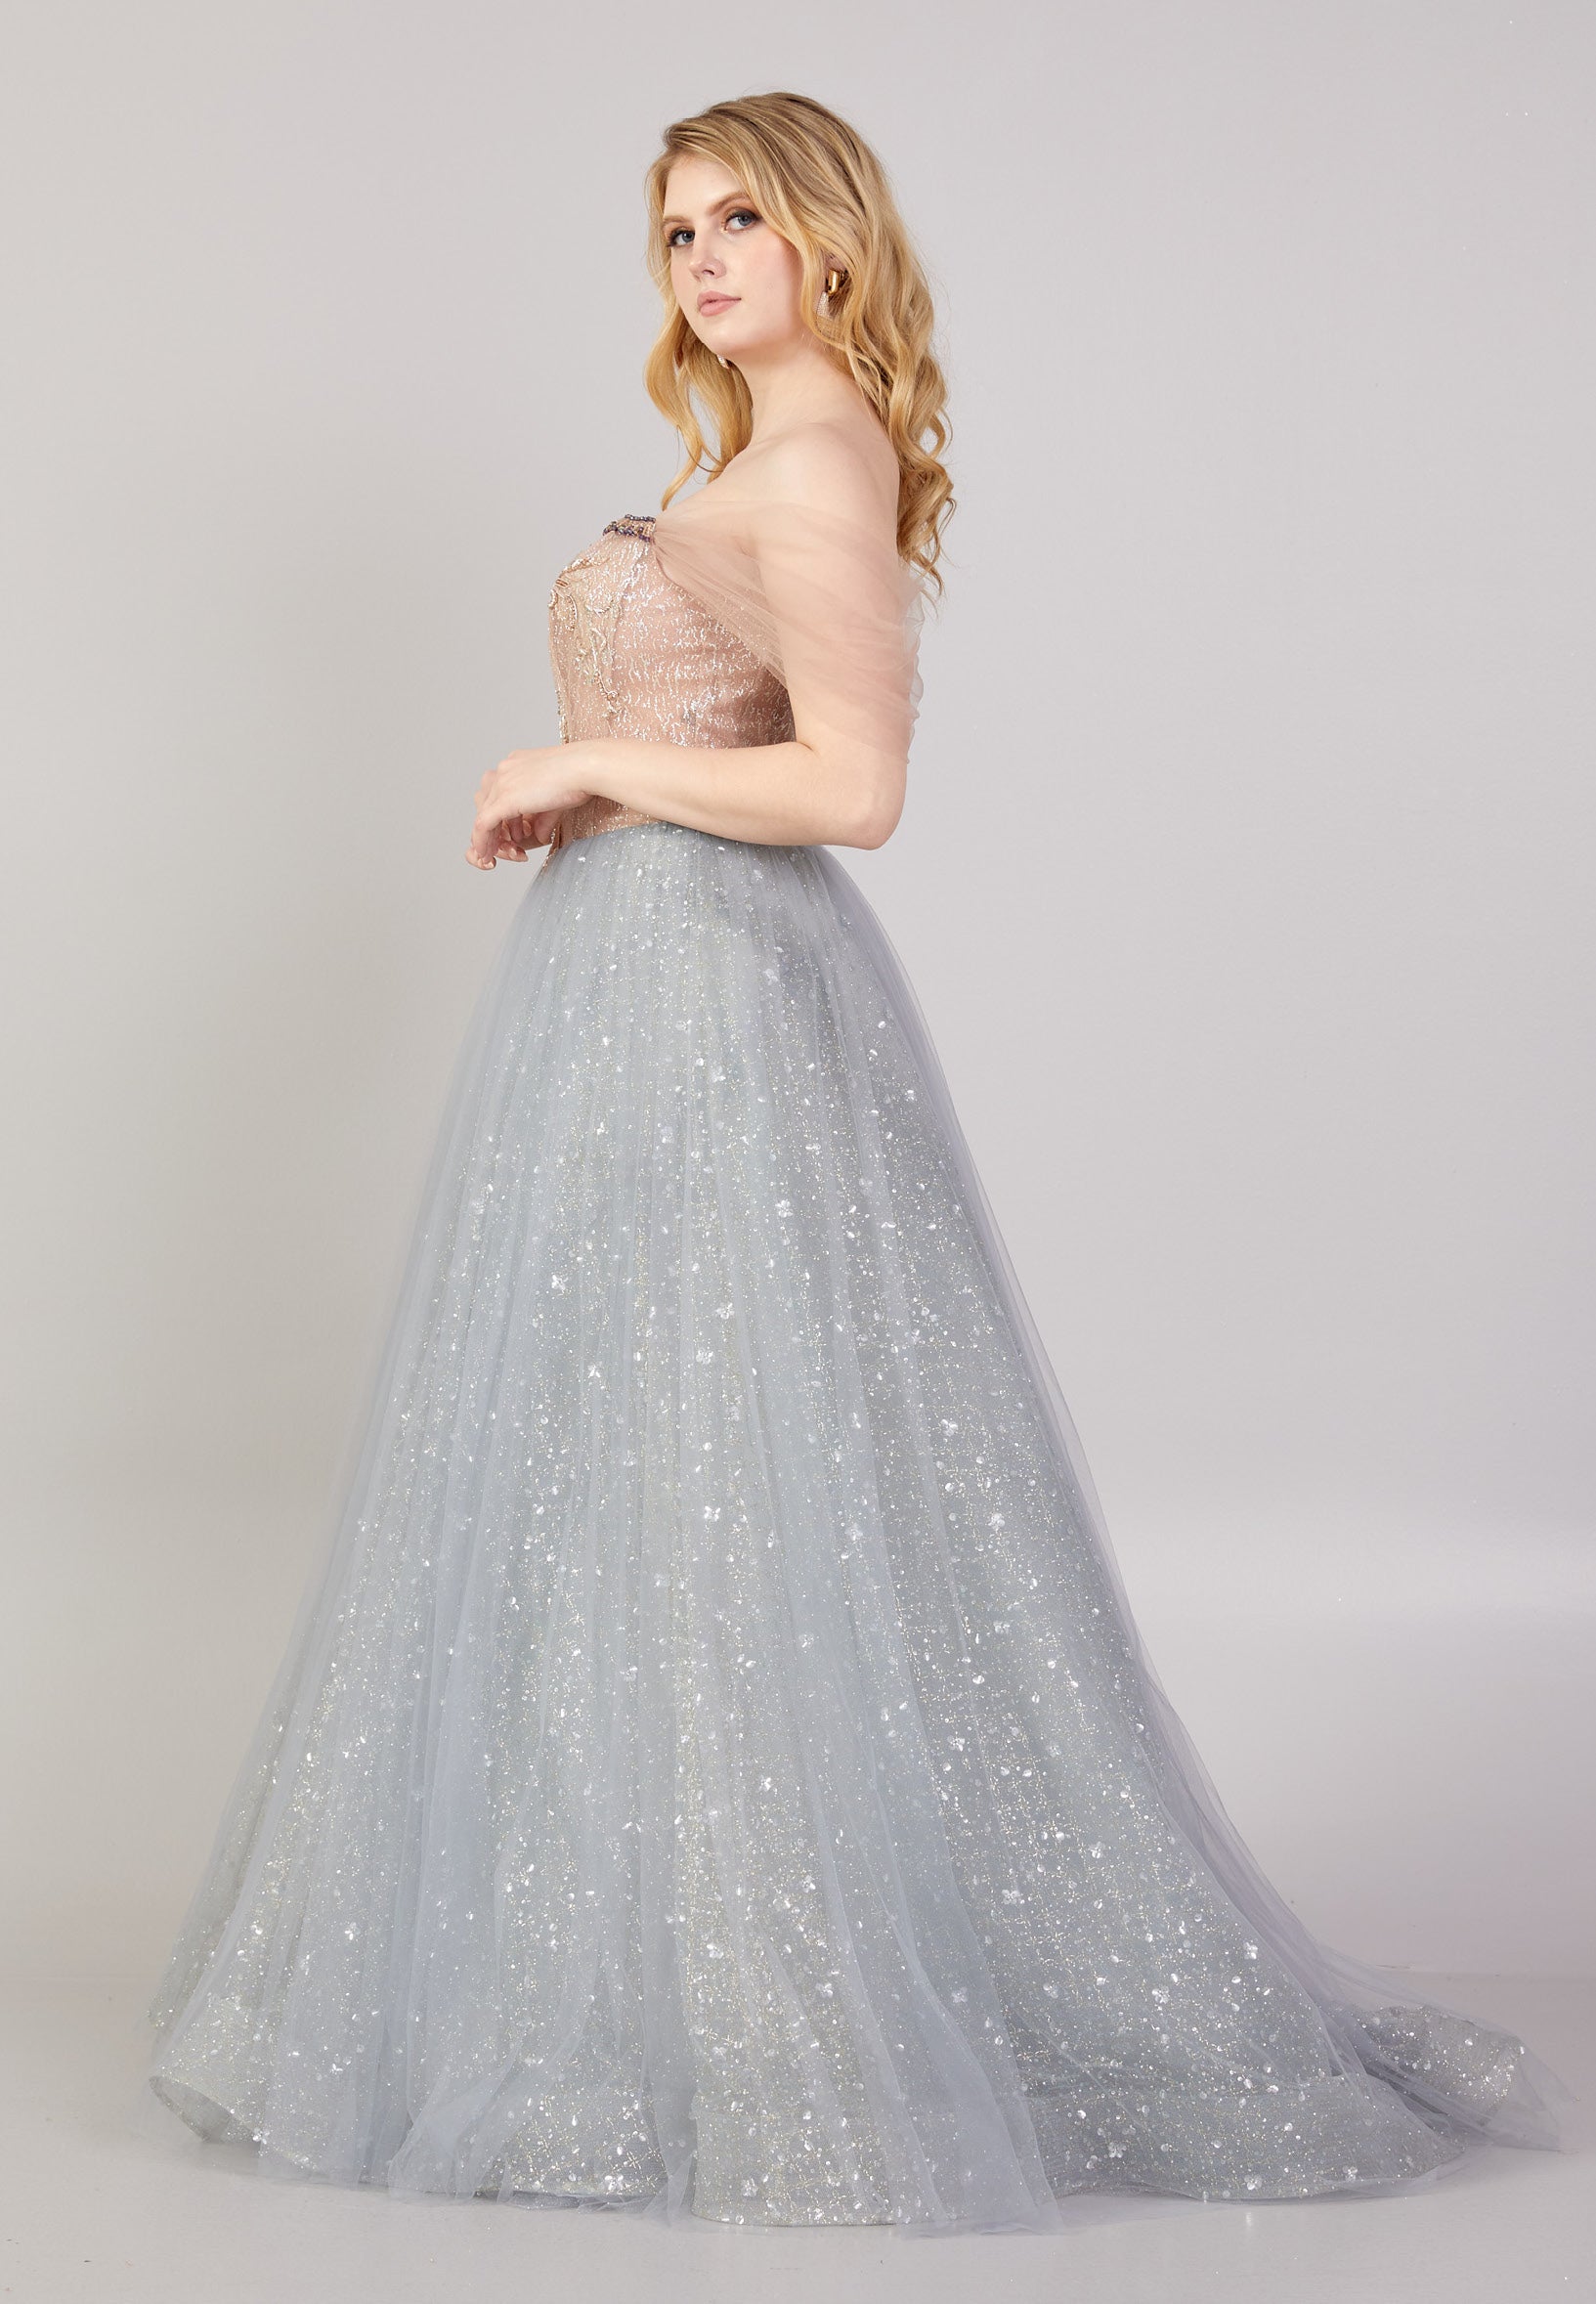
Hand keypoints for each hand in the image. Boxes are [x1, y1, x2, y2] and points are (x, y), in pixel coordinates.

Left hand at [466, 745, 595, 869]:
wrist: (586, 769)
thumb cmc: (580, 778)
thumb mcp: (556, 801)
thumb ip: (542, 819)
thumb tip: (540, 836)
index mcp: (517, 765)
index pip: (497, 793)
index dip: (501, 818)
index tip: (514, 836)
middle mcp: (505, 770)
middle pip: (486, 804)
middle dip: (494, 829)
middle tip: (508, 847)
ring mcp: (502, 782)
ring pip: (483, 816)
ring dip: (489, 839)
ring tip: (499, 855)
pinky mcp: (505, 799)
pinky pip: (483, 825)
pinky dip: (483, 842)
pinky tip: (486, 855)